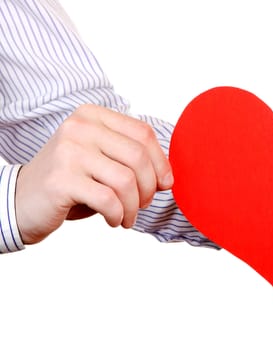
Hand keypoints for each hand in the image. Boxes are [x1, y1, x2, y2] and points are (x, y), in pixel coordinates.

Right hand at [15, 104, 173, 244]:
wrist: (20, 200)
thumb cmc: (70, 182)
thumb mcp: (102, 160)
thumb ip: (131, 159)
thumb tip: (168, 178)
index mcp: (92, 116)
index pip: (143, 133)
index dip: (161, 162)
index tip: (164, 184)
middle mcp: (79, 127)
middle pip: (138, 156)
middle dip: (149, 188)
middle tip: (142, 205)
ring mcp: (68, 151)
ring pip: (126, 180)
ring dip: (134, 206)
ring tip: (128, 216)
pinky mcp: (61, 180)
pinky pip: (108, 200)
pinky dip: (118, 215)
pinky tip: (114, 220)